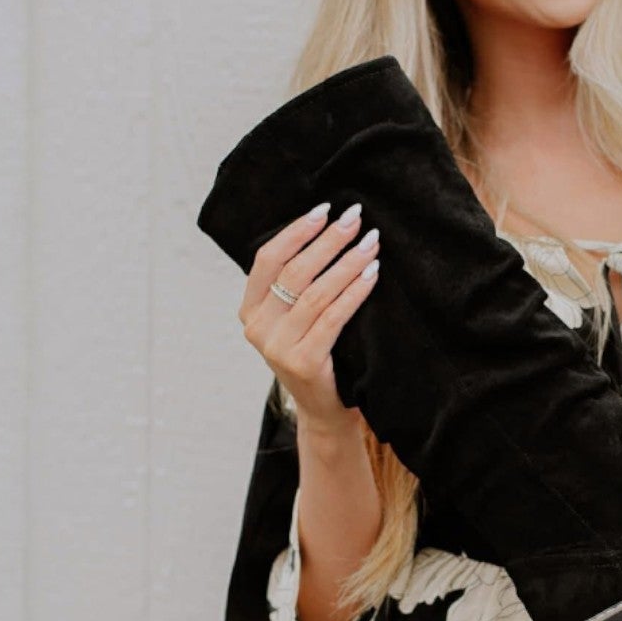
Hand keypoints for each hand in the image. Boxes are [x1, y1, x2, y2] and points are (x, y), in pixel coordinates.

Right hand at [239, 199, 381, 430]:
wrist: (324, 410)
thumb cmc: (317, 355)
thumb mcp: (295, 320)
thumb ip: (296, 286)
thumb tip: (328, 231)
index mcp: (250, 311)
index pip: (267, 259)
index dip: (296, 231)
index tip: (324, 210)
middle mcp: (257, 328)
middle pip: (294, 271)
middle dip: (328, 241)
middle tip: (355, 218)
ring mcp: (277, 347)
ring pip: (315, 293)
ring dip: (347, 263)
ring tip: (370, 243)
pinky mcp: (302, 362)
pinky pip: (333, 317)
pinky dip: (354, 292)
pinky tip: (372, 274)